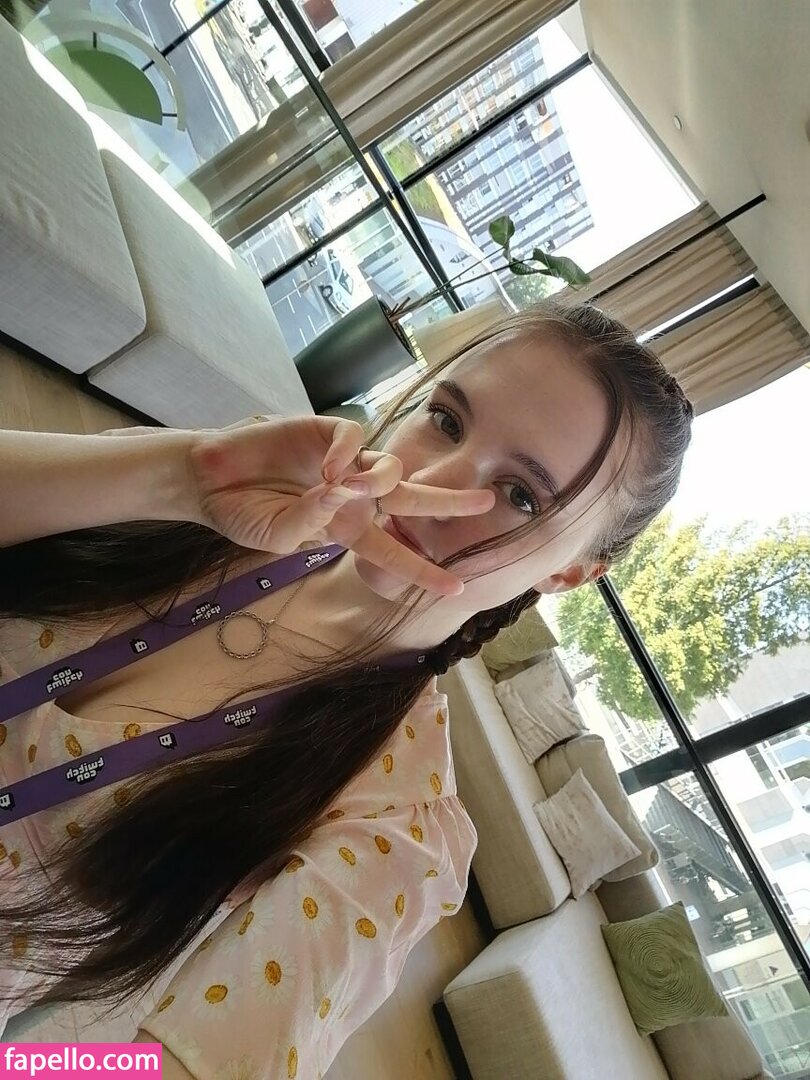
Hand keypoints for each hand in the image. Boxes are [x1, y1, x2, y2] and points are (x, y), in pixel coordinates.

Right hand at [158, 415, 494, 596]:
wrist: (208, 481)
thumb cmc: (244, 514)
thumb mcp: (281, 537)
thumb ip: (315, 521)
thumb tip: (346, 490)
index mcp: (347, 529)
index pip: (393, 551)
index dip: (422, 570)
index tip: (457, 589)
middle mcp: (354, 495)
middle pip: (413, 499)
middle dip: (450, 502)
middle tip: (487, 503)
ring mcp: (342, 462)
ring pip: (389, 467)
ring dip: (379, 482)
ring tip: (347, 488)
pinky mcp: (326, 432)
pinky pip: (354, 438)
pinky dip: (347, 454)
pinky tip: (326, 468)